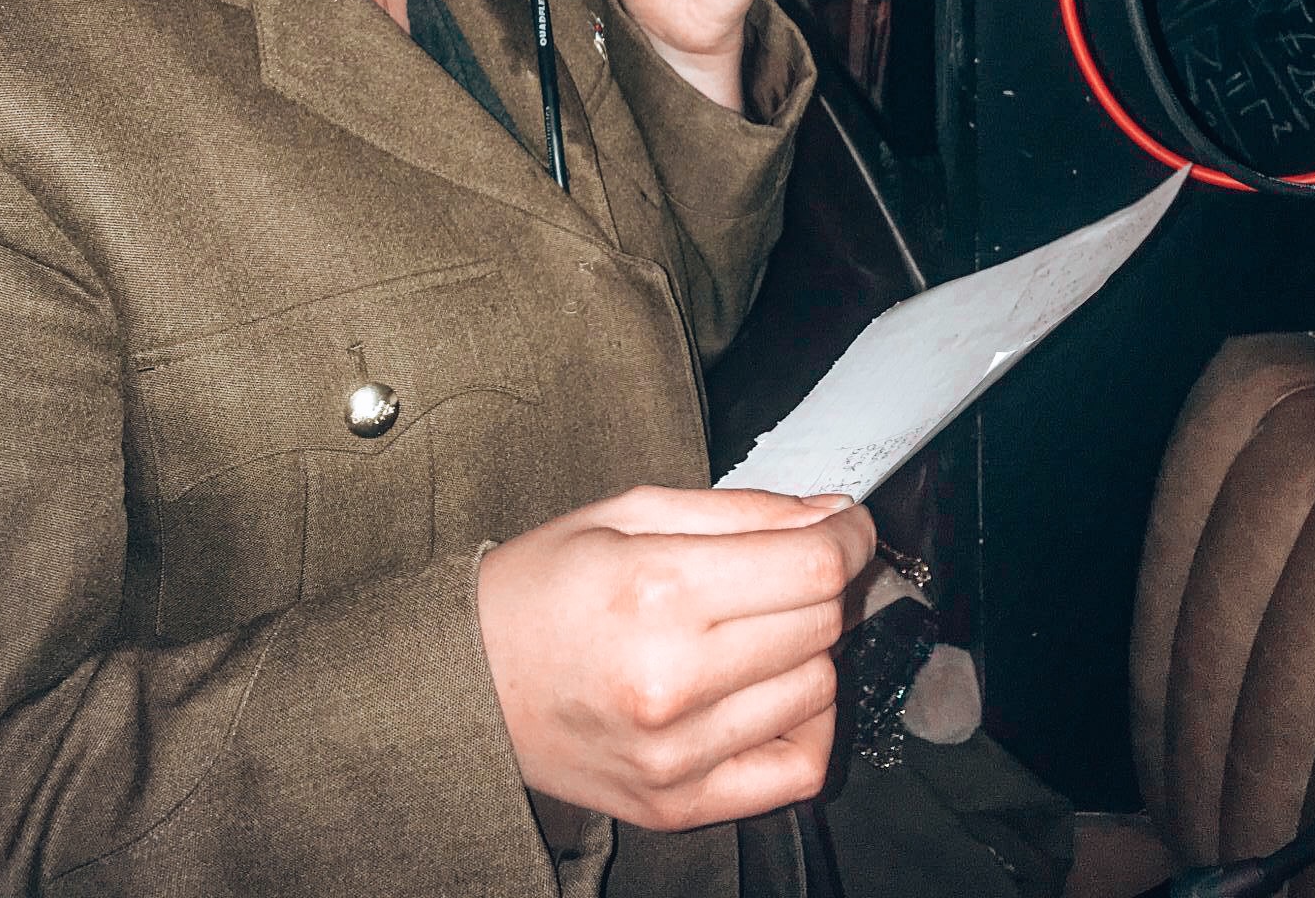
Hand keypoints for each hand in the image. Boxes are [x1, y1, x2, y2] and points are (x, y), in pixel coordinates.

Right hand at [476, 485, 874, 829]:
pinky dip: (807, 724)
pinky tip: (772, 691)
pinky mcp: (680, 802)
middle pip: (821, 622)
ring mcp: (679, 752)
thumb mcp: (629, 512)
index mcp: (658, 589)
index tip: (848, 523)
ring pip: (818, 687)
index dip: (850, 535)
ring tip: (757, 625)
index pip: (812, 566)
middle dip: (824, 580)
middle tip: (791, 564)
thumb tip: (830, 514)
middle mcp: (673, 678)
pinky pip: (798, 769)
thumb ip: (740, 512)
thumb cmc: (540, 588)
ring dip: (808, 646)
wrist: (465, 684)